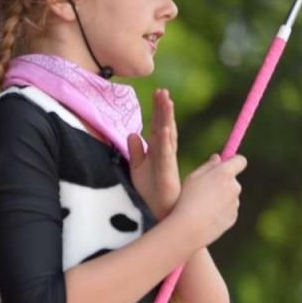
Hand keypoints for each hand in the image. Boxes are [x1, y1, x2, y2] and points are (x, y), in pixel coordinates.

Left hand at [128, 88, 181, 217]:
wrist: (159, 212)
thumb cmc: (150, 191)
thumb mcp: (137, 168)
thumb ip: (136, 151)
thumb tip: (133, 133)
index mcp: (158, 151)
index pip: (159, 126)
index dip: (158, 110)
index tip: (159, 92)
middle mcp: (164, 153)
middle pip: (165, 126)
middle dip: (164, 109)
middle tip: (163, 91)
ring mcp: (166, 162)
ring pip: (167, 136)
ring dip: (167, 118)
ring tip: (167, 101)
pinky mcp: (165, 172)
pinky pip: (165, 155)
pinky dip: (165, 142)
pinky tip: (165, 130)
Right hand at [172, 153, 246, 247]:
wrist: (190, 228)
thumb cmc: (187, 200)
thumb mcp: (192, 178)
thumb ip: (207, 166)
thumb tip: (218, 158)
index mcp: (225, 173)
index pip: (240, 161)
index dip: (233, 161)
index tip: (224, 164)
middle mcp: (234, 187)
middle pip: (232, 180)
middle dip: (221, 182)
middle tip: (203, 189)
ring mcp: (235, 203)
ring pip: (229, 196)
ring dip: (219, 198)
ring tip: (200, 206)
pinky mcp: (233, 217)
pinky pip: (227, 210)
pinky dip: (218, 211)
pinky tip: (204, 216)